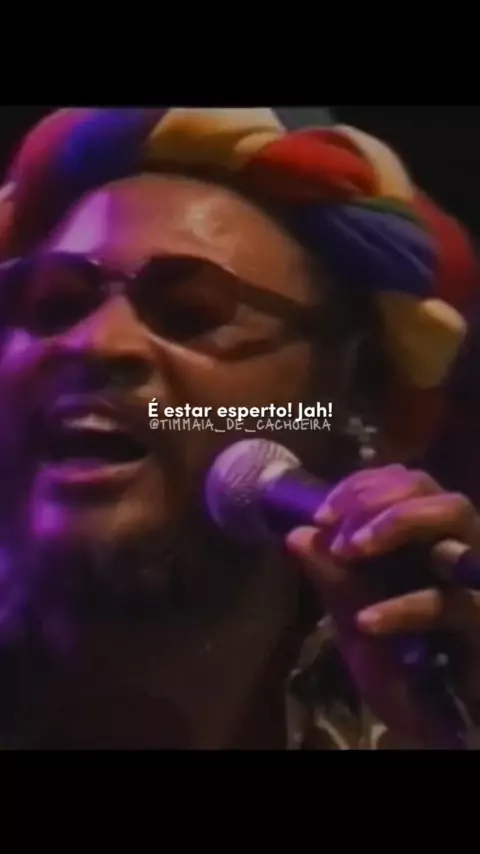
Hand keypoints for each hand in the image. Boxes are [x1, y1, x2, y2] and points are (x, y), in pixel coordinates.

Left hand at [286, 464, 479, 747]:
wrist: (434, 724)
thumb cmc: (401, 667)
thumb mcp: (354, 619)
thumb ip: (331, 579)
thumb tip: (296, 535)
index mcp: (425, 538)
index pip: (400, 483)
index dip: (359, 487)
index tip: (320, 516)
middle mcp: (456, 543)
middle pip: (427, 487)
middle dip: (373, 497)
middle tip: (332, 528)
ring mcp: (477, 574)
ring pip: (455, 512)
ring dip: (396, 522)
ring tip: (350, 550)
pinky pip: (452, 599)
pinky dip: (405, 606)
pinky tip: (366, 621)